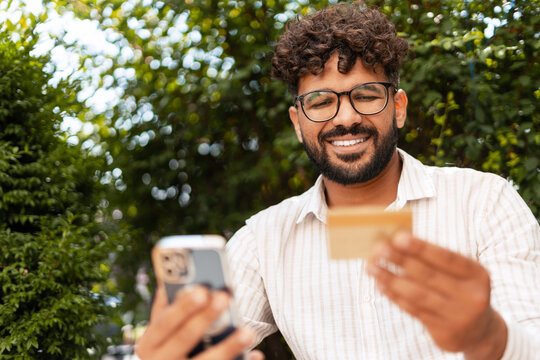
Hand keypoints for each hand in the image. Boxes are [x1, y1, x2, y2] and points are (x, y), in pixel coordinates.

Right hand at [136, 285, 264, 359]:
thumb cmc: (165, 350)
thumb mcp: (158, 335)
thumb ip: (164, 310)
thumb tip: (170, 281)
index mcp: (150, 344)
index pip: (164, 323)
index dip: (182, 307)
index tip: (202, 289)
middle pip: (185, 339)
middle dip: (205, 318)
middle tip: (224, 297)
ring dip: (228, 347)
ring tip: (248, 331)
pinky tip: (255, 354)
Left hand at [367, 231, 506, 359]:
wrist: (480, 333)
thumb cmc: (461, 290)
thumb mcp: (461, 274)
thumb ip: (435, 260)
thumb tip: (397, 242)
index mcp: (477, 275)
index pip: (447, 258)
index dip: (421, 248)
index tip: (397, 237)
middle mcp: (471, 296)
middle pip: (428, 275)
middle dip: (400, 260)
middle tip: (378, 249)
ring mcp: (457, 316)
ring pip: (417, 294)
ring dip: (390, 279)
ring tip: (371, 267)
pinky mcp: (443, 332)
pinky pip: (413, 309)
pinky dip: (394, 295)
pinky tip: (380, 284)